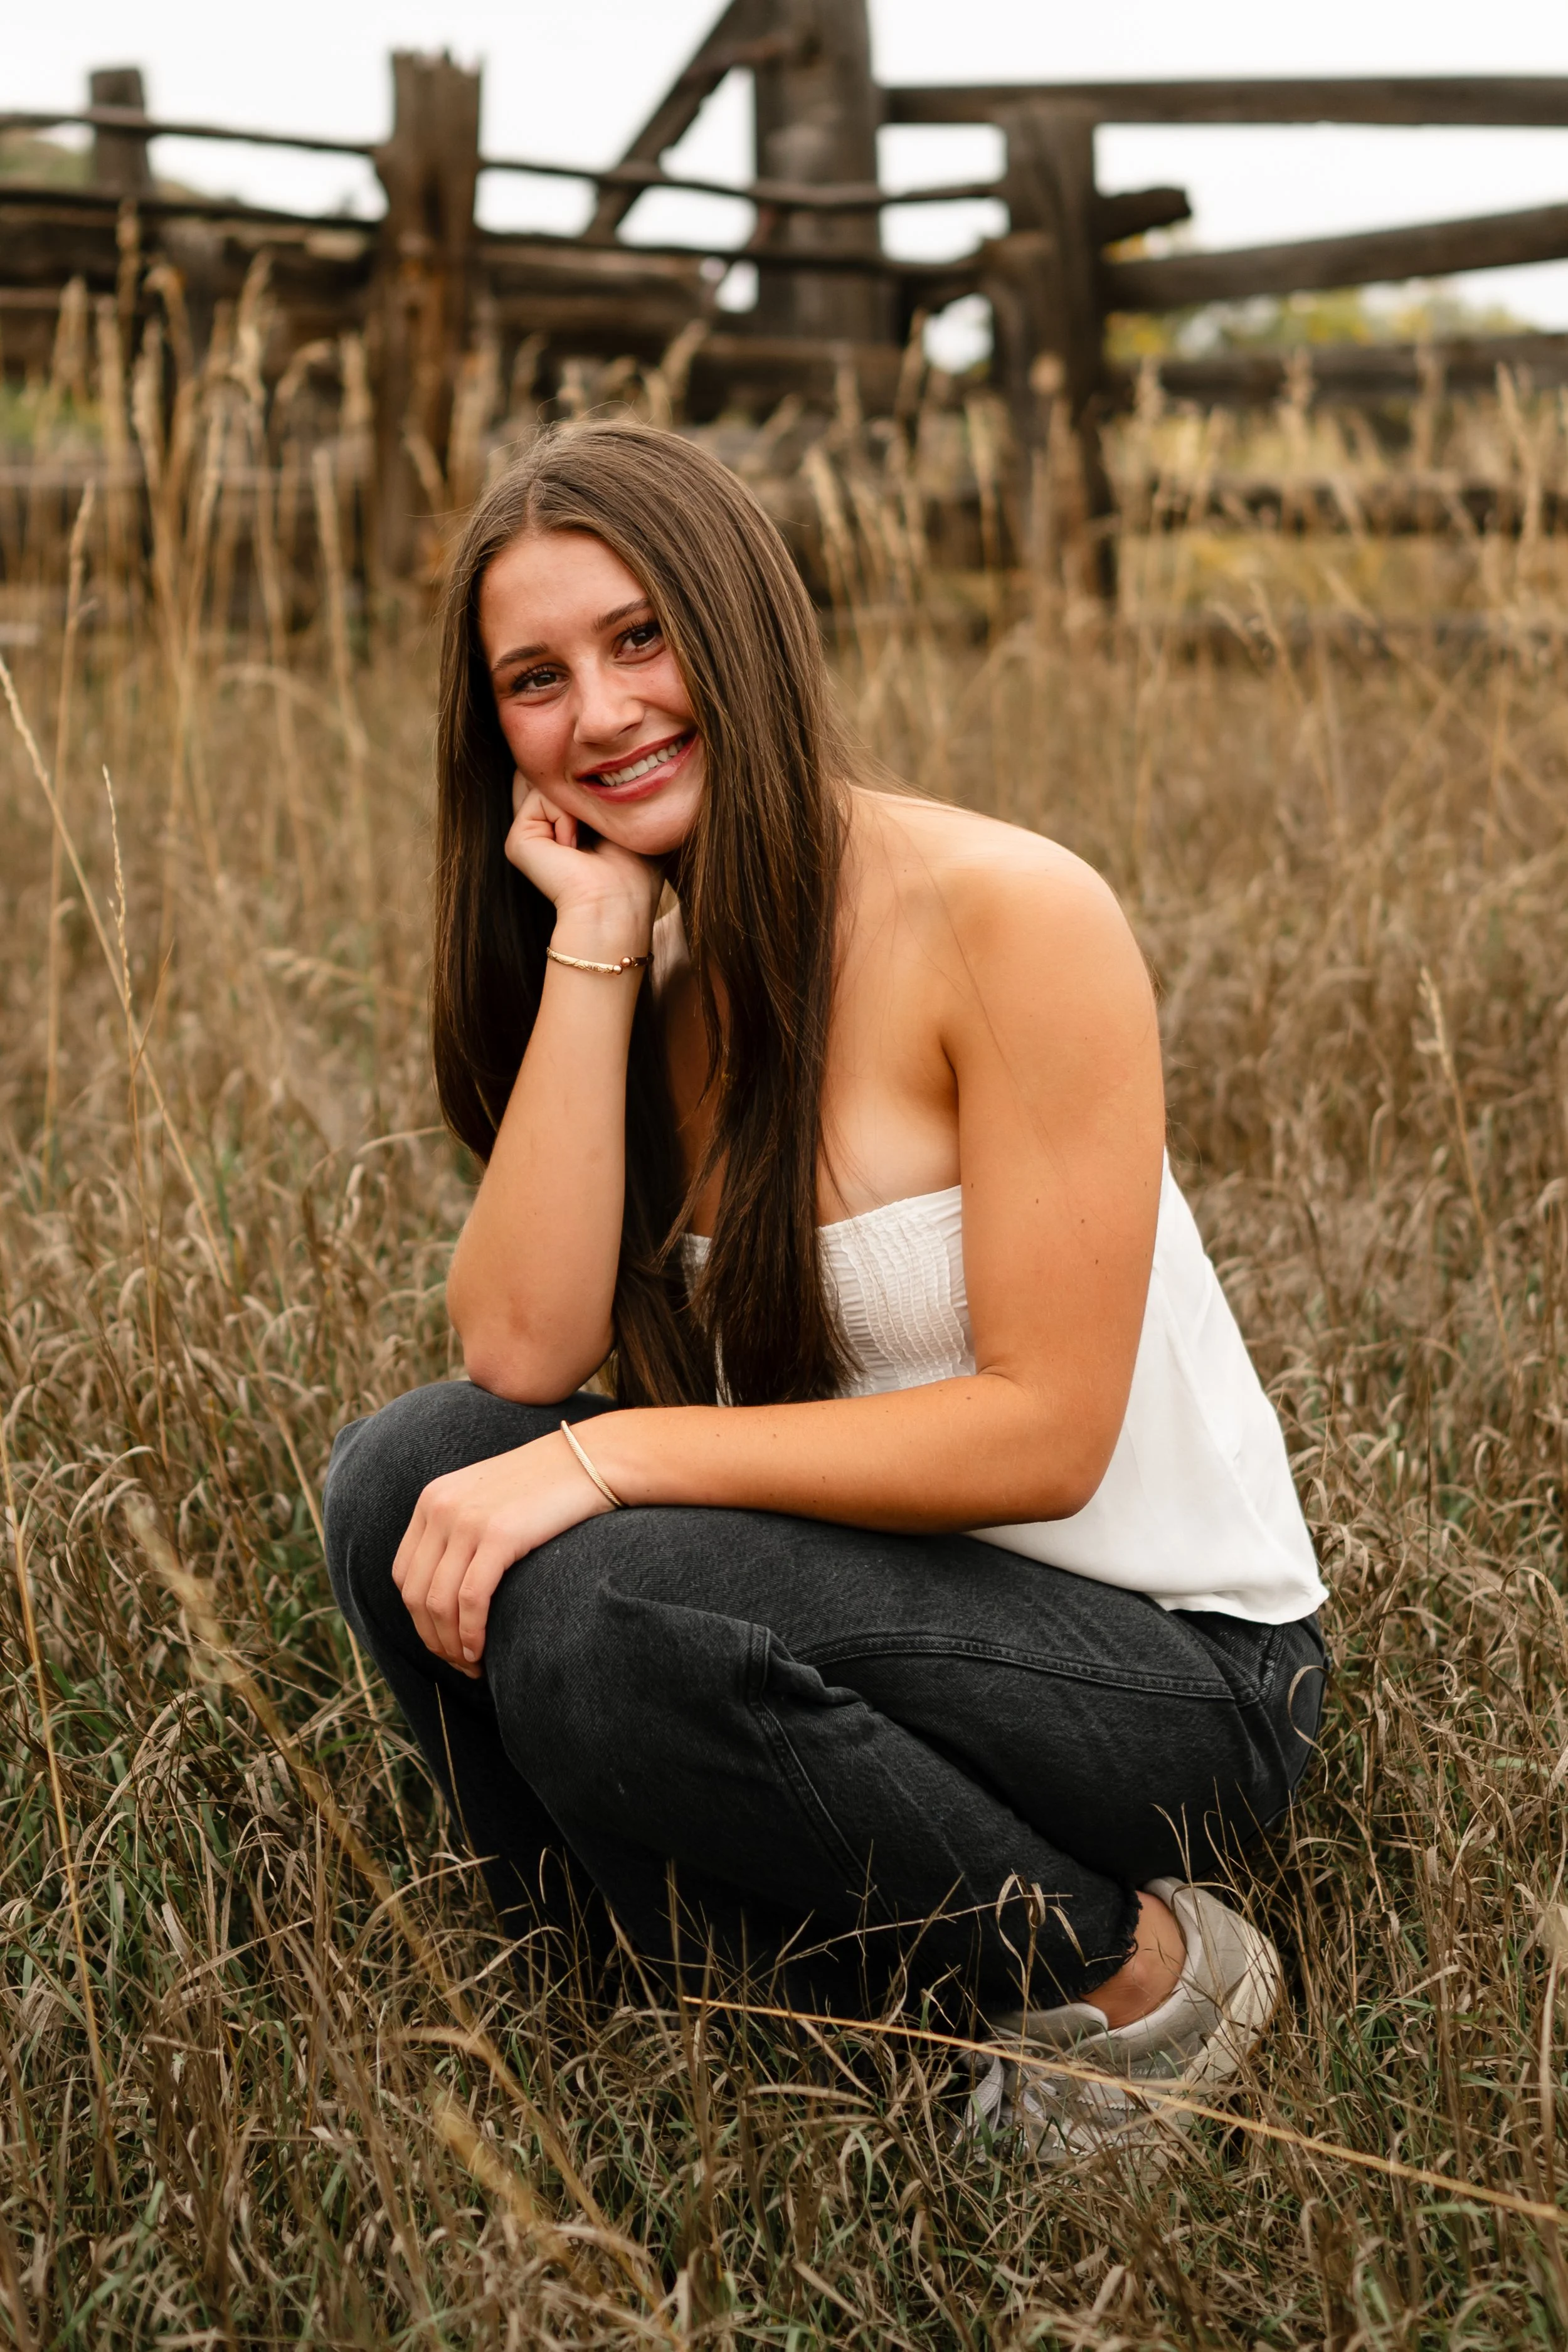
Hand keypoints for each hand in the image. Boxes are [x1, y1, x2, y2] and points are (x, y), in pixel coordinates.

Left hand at [392, 1426, 614, 1675]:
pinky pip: (472, 1599)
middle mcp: (440, 1508)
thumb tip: (447, 1590)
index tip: (443, 1640)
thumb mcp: (486, 1500)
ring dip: (451, 1644)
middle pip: (415, 1593)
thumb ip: (459, 1532)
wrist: (590, 1460)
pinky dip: (471, 1633)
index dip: (418, 1618)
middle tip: (458, 1663)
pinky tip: (482, 1651)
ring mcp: (467, 1520)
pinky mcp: (499, 1535)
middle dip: (433, 1638)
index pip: (404, 1574)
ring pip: (439, 1602)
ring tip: (472, 1664)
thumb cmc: (545, 1487)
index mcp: (431, 1500)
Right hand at [504, 775, 662, 948]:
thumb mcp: (624, 818)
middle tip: (598, 823)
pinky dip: (564, 815)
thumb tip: (582, 758)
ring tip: (587, 841)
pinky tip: (572, 847)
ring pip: (548, 783)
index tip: (607, 790)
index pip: (568, 782)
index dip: (585, 774)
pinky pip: (540, 797)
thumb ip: (603, 788)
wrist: (615, 905)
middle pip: (551, 778)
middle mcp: (546, 830)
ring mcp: (530, 834)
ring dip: (577, 803)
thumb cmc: (634, 870)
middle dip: (575, 778)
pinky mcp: (518, 840)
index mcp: (570, 827)